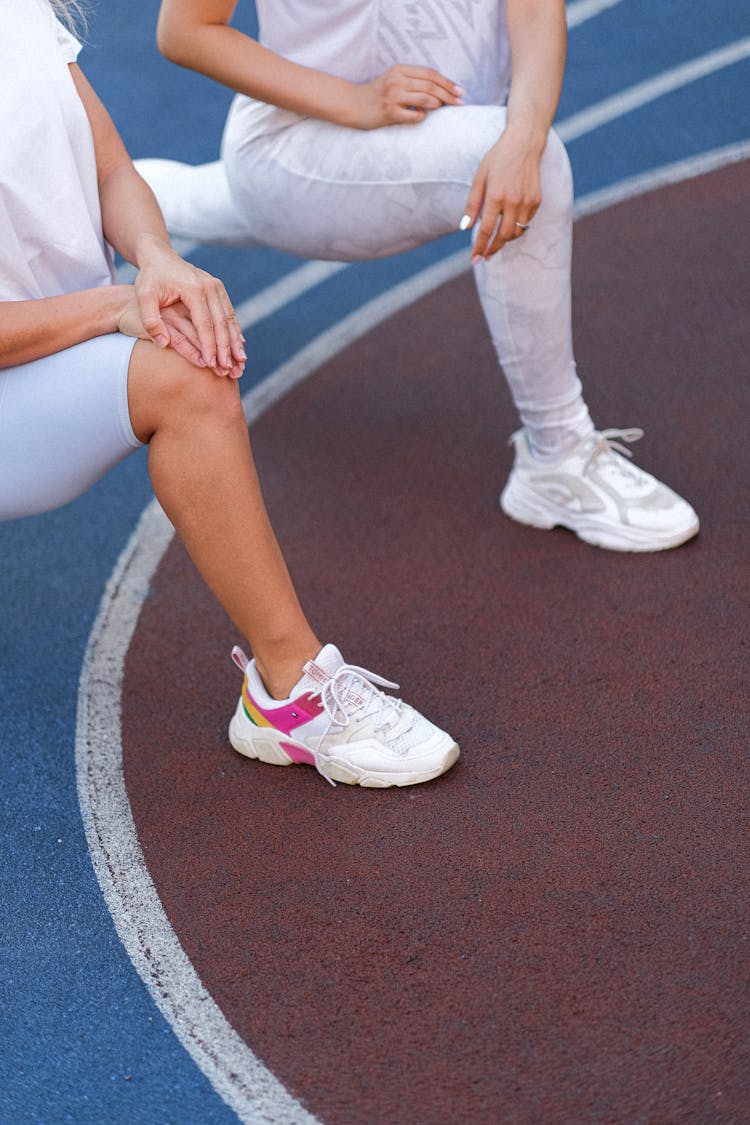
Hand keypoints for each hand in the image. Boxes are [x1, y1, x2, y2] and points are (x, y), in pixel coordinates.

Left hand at [115, 289, 244, 378]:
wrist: (160, 256)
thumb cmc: (150, 278)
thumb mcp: (143, 296)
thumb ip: (151, 321)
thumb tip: (163, 344)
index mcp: (193, 289)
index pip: (205, 323)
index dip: (209, 346)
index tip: (211, 365)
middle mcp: (209, 286)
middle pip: (222, 323)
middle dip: (227, 348)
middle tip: (231, 369)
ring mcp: (216, 286)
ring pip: (230, 318)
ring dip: (236, 342)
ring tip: (241, 362)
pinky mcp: (218, 289)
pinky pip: (229, 313)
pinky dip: (235, 331)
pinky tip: (239, 346)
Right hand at [352, 65, 463, 128]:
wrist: (353, 105)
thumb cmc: (377, 95)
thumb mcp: (394, 81)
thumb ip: (414, 82)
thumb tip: (440, 92)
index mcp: (400, 70)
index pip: (430, 74)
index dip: (447, 82)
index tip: (460, 91)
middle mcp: (397, 80)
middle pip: (431, 86)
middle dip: (449, 95)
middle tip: (460, 104)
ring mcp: (393, 96)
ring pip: (426, 99)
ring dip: (438, 105)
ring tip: (441, 109)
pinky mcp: (389, 112)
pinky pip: (414, 116)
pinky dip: (422, 117)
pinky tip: (420, 116)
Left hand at [461, 126, 544, 259]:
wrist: (525, 142)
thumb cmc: (498, 158)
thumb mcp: (479, 177)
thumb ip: (472, 204)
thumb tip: (465, 227)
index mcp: (496, 195)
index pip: (486, 229)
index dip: (479, 246)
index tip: (474, 259)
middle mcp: (513, 201)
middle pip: (503, 236)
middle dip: (493, 249)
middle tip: (484, 256)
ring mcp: (527, 202)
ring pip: (516, 233)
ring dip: (505, 240)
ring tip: (496, 241)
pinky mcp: (537, 200)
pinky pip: (526, 222)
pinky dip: (517, 227)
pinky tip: (509, 224)